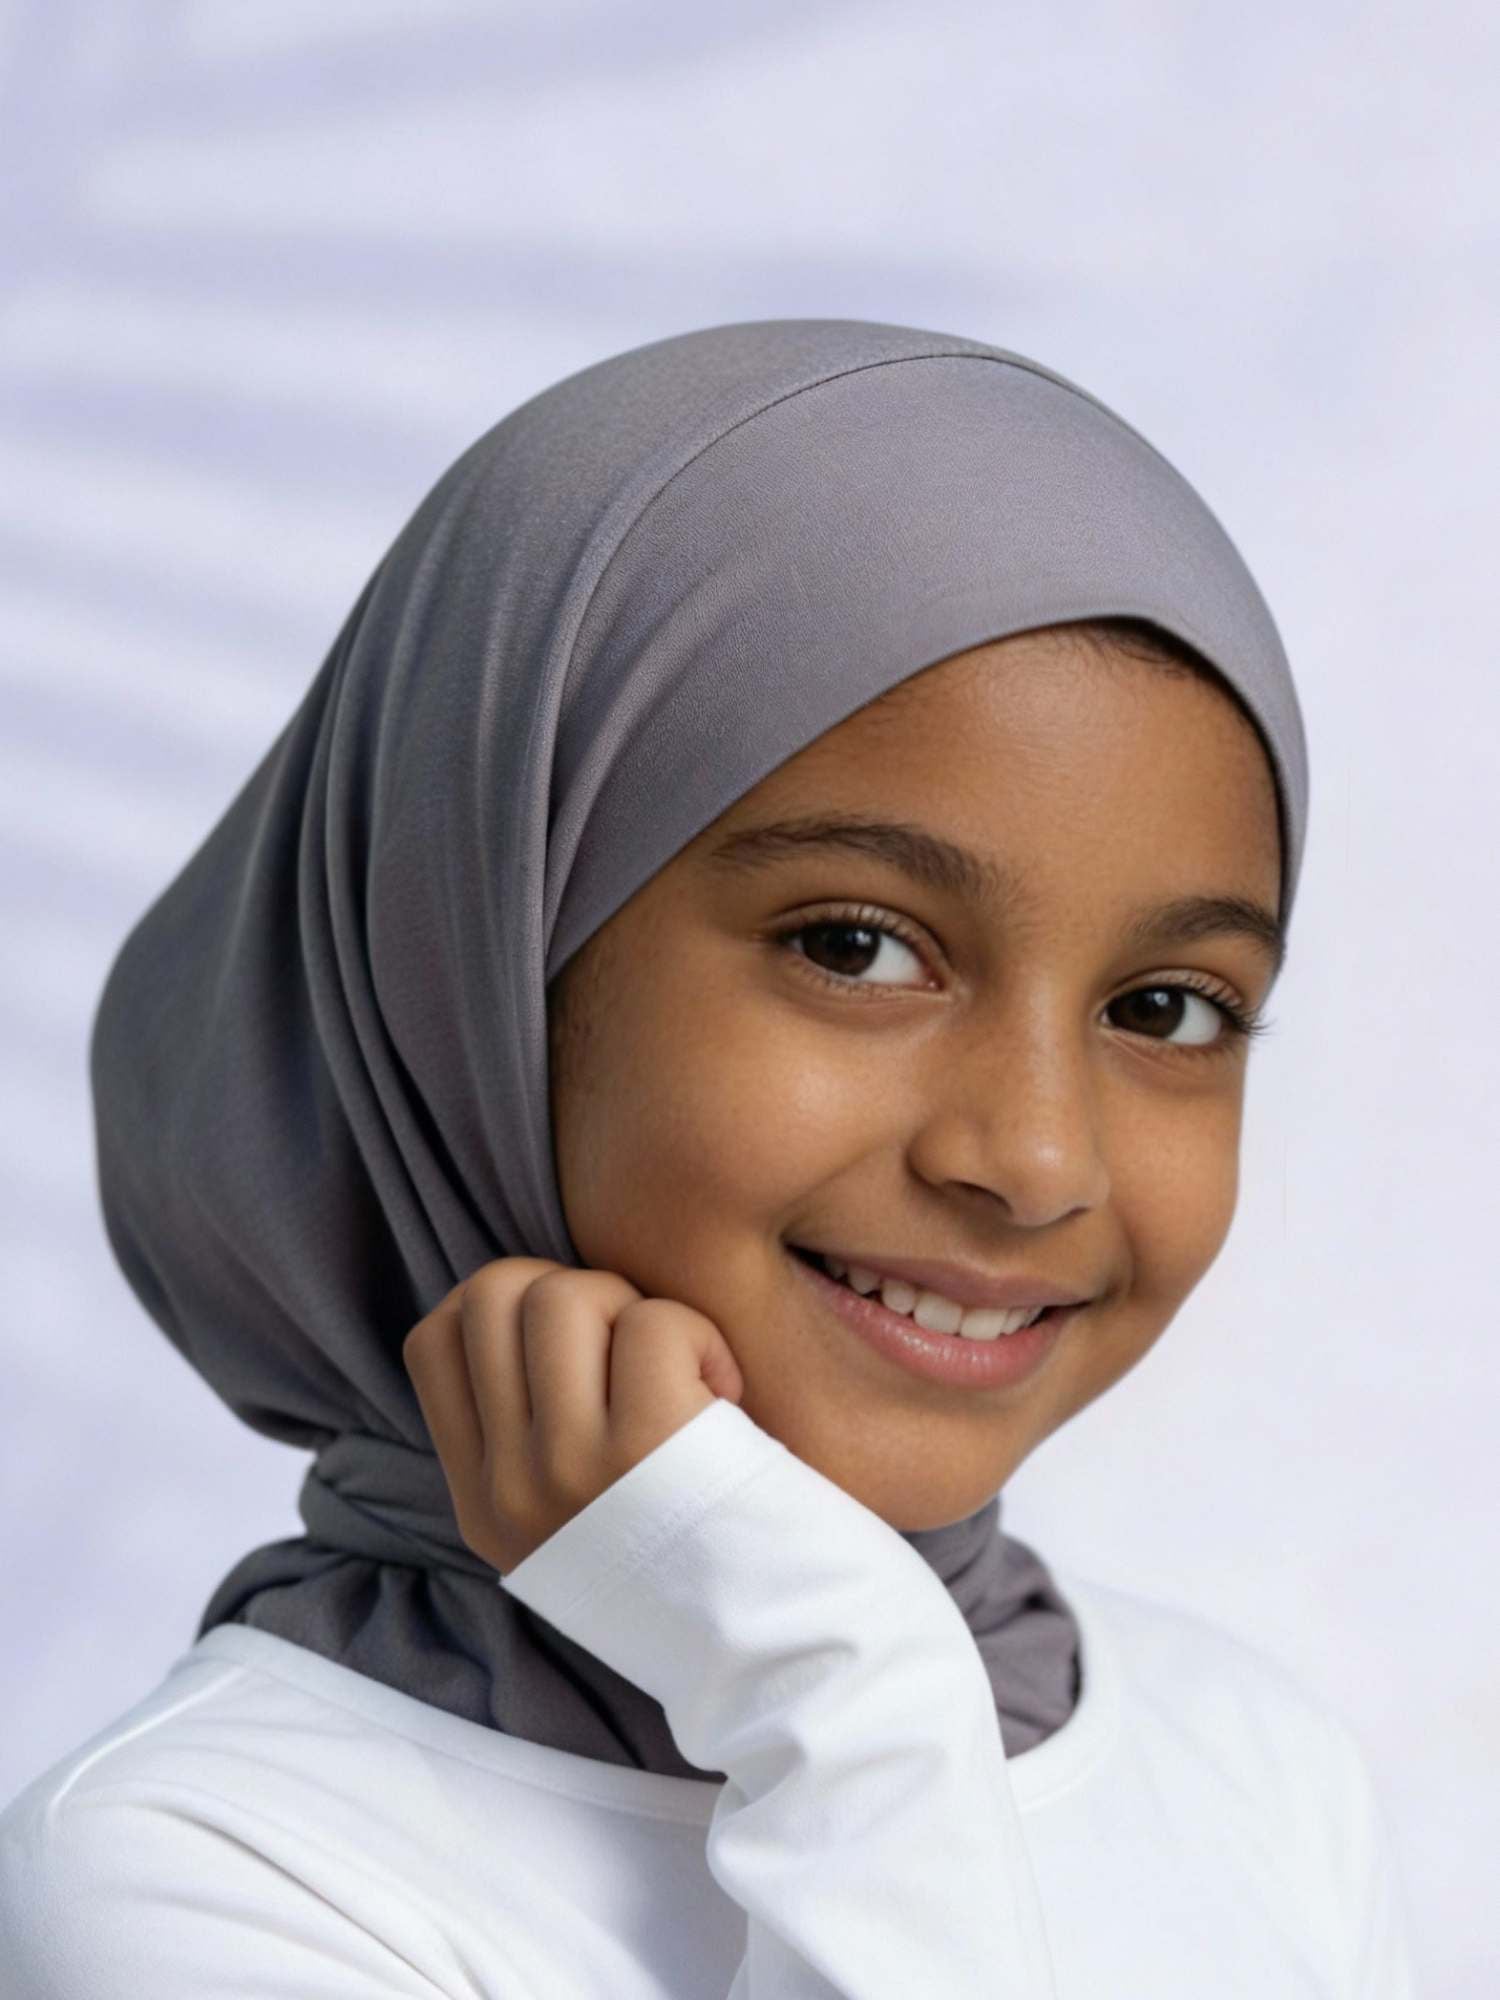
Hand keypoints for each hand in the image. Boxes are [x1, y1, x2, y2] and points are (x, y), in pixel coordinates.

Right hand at [403, 1256, 746, 1575]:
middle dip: (575, 1290)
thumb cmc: (697, 1561)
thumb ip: (530, 1438)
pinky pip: (653, 1323)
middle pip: (494, 1295)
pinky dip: (700, 1335)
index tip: (576, 1341)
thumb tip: (532, 1304)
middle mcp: (510, 1489)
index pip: (432, 1341)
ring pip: (565, 1295)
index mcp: (483, 1506)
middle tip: (632, 1351)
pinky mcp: (646, 1448)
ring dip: (634, 1308)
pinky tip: (722, 1391)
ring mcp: (569, 1469)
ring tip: (677, 1369)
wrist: (778, 1655)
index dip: (506, 1304)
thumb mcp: (572, 1527)